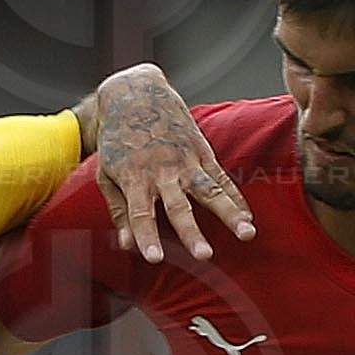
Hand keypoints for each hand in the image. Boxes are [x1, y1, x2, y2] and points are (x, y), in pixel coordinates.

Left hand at [84, 63, 257, 266]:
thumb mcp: (106, 173)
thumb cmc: (118, 139)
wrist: (136, 95)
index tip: (155, 259)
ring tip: (248, 234)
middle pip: (179, 207)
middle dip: (192, 233)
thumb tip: (126, 245)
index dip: (147, 236)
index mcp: (134, 178)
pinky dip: (236, 198)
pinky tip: (249, 218)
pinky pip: (222, 178)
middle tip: (205, 256)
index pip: (140, 214)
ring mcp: (186, 161)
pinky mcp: (202, 152)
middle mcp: (163, 171)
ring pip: (211, 191)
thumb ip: (118, 210)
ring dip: (230, 214)